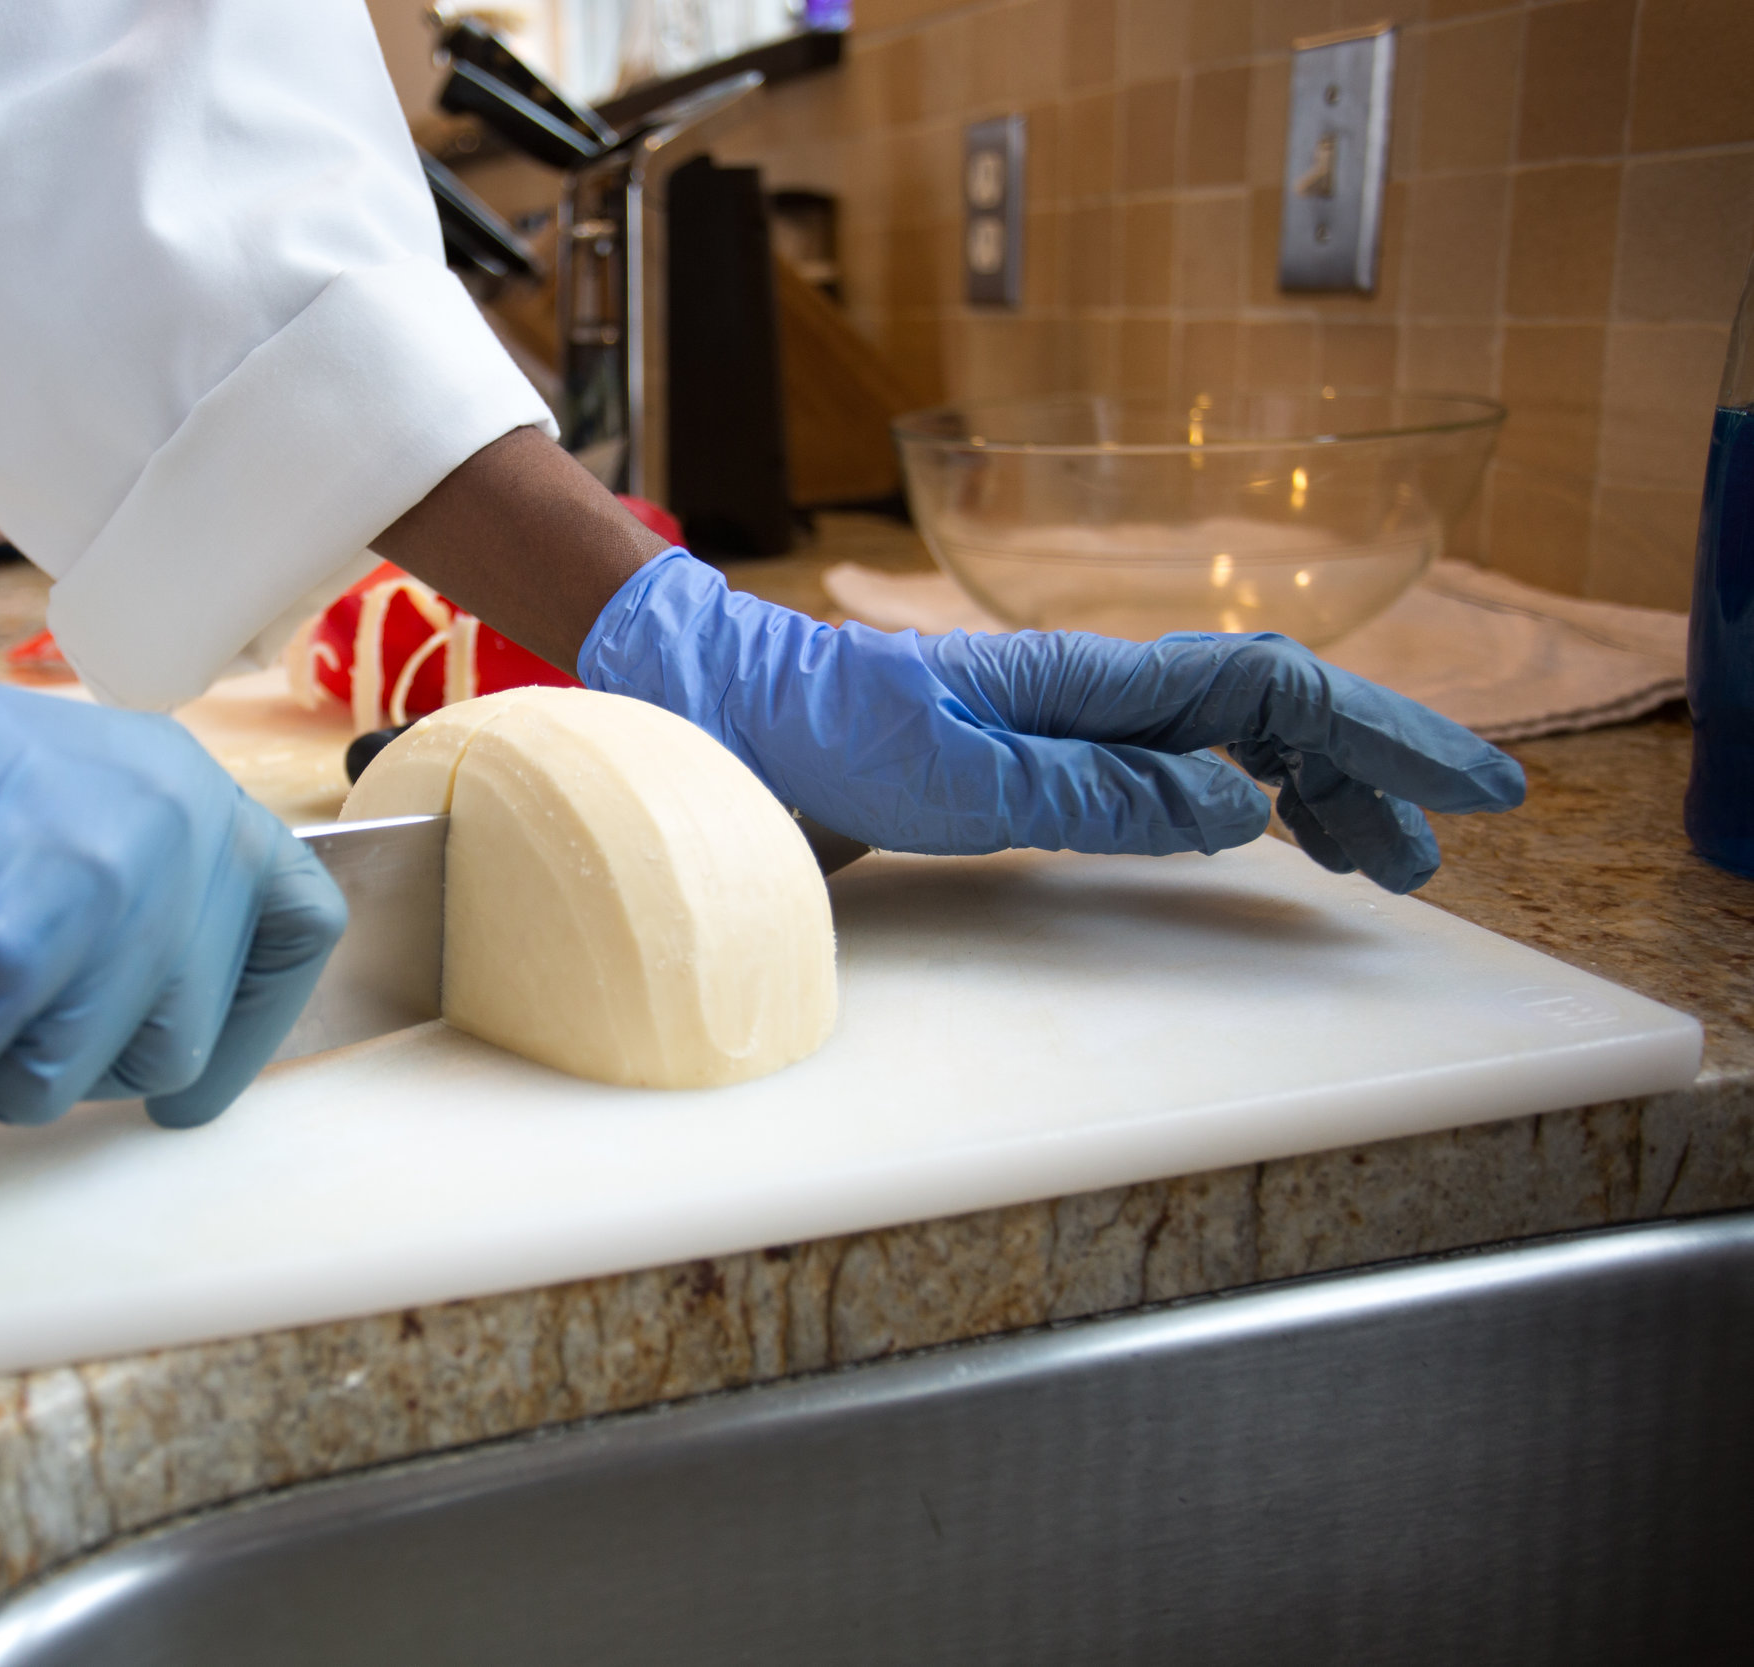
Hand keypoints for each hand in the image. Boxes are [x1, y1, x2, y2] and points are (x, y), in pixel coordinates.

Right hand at [0, 571, 345, 1124]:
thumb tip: (176, 1009)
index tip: (190, 1085)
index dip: (247, 1025)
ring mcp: (84, 899)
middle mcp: (159, 838)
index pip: (298, 926)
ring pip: (58, 1088)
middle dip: (58, 1060)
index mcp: (183, 790)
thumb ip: (137, 876)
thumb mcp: (57, 788)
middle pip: (169, 1045)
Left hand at [579, 551, 1524, 893]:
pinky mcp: (1023, 762)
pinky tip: (1251, 831)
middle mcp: (1088, 695)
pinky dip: (1227, 803)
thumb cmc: (818, 736)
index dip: (1380, 737)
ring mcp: (1059, 725)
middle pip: (1269, 715)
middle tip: (1437, 849)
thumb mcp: (956, 778)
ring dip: (1307, 795)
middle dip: (1367, 772)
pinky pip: (1161, 774)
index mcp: (1087, 685)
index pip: (1271, 692)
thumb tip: (1239, 802)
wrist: (720, 717)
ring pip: (1223, 745)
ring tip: (1373, 857)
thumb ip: (1097, 792)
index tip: (1470, 788)